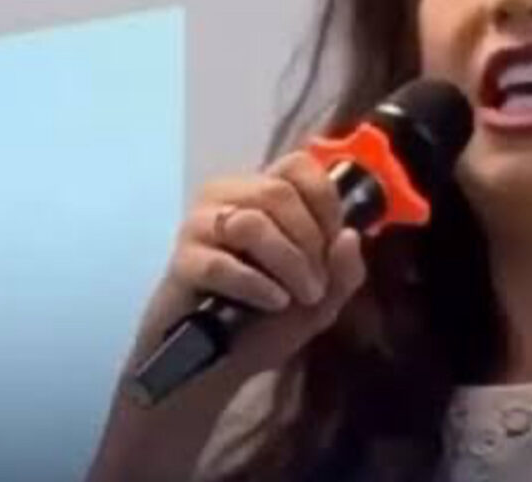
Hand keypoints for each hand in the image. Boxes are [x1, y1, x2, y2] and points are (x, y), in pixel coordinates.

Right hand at [127, 151, 366, 387]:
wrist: (217, 366)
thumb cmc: (267, 320)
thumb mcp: (322, 298)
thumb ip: (345, 270)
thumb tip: (350, 236)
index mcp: (260, 191)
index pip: (297, 165)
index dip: (325, 201)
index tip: (335, 242)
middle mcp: (226, 197)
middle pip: (278, 192)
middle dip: (310, 240)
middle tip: (318, 283)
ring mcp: (199, 226)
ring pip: (251, 223)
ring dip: (288, 263)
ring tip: (299, 296)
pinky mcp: (181, 262)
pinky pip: (221, 264)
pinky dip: (256, 284)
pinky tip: (272, 301)